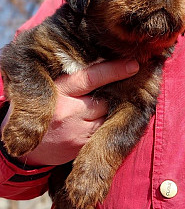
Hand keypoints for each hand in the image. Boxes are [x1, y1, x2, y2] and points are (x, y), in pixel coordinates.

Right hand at [1, 59, 138, 165]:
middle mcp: (68, 110)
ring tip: (100, 108)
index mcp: (59, 89)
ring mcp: (75, 130)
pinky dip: (104, 126)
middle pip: (104, 99)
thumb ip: (74, 78)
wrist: (26, 145)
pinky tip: (97, 122)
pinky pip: (101, 132)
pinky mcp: (79, 146)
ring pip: (106, 116)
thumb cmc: (44, 109)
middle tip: (121, 89)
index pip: (90, 78)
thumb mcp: (53, 88)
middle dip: (113, 95)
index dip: (113, 71)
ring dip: (109, 111)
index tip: (133, 65)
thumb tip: (104, 62)